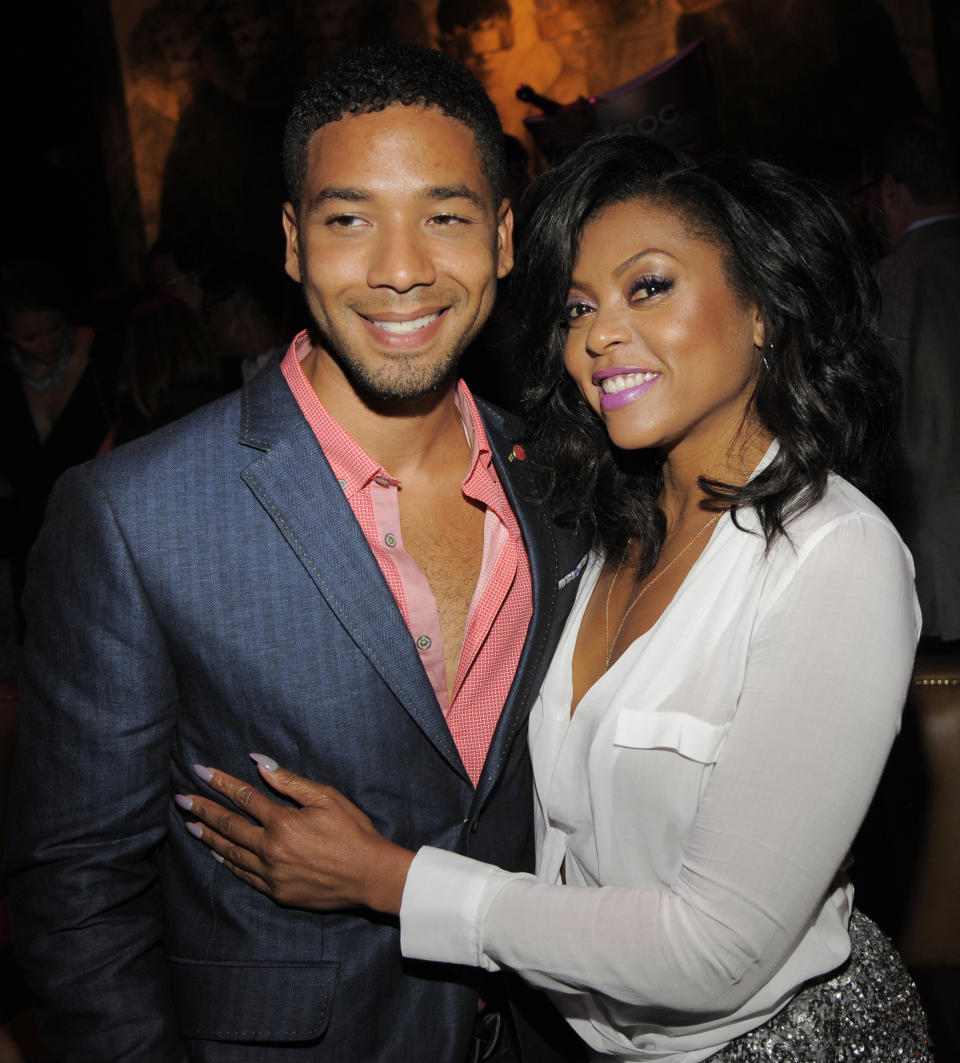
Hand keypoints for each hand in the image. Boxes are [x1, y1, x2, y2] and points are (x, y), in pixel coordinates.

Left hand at [176, 756, 414, 914]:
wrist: (370, 876)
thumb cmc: (353, 831)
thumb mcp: (326, 798)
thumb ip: (289, 782)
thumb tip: (258, 763)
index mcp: (282, 822)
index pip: (243, 797)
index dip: (220, 782)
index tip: (200, 772)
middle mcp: (270, 849)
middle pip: (229, 825)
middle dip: (203, 810)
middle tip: (181, 800)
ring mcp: (271, 874)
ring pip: (230, 852)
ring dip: (209, 837)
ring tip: (191, 826)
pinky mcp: (277, 892)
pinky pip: (243, 875)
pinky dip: (227, 862)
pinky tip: (216, 854)